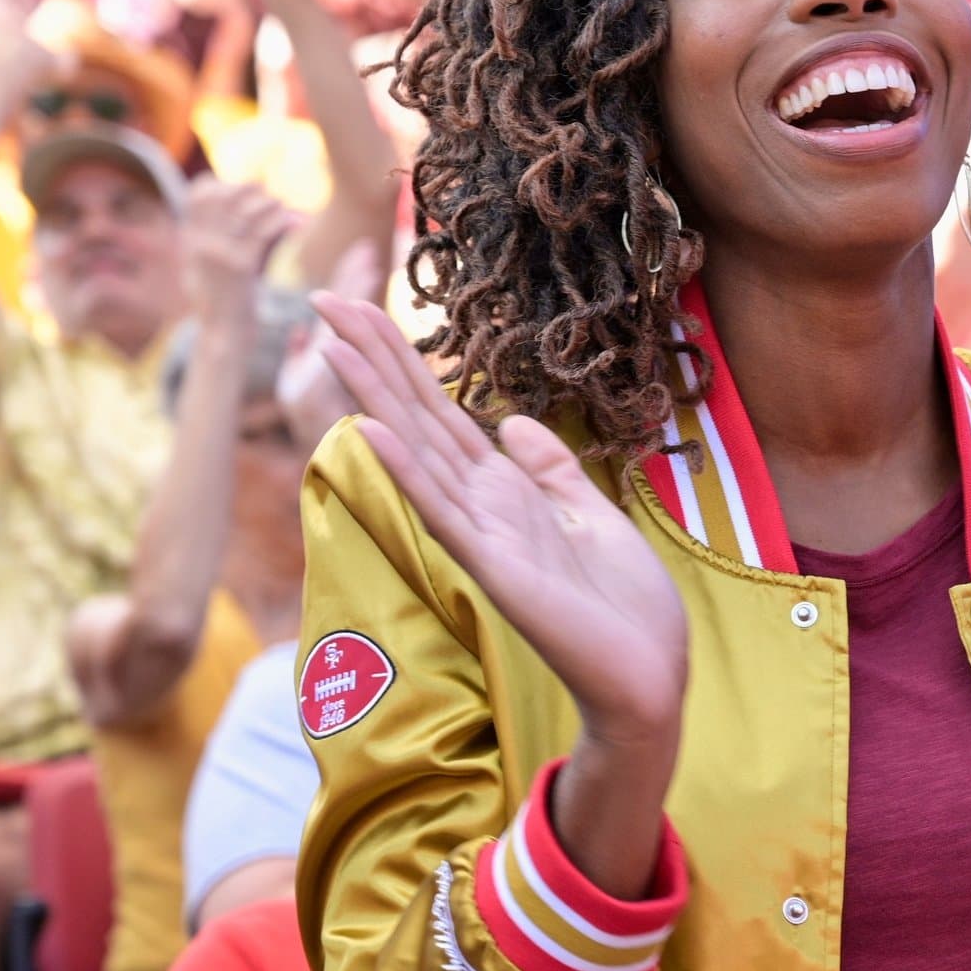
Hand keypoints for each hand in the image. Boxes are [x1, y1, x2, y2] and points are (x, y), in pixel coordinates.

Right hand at [180, 177, 295, 325]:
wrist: (224, 332)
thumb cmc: (229, 296)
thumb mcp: (220, 261)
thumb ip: (234, 234)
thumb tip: (266, 205)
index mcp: (190, 239)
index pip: (198, 195)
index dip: (221, 184)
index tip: (242, 187)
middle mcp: (200, 243)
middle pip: (222, 196)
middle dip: (246, 188)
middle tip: (266, 190)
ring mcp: (218, 254)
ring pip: (245, 211)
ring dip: (268, 203)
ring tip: (283, 204)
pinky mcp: (240, 268)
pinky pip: (263, 233)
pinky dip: (282, 222)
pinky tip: (298, 222)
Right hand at [309, 292, 689, 742]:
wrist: (647, 672)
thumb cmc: (621, 604)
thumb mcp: (590, 513)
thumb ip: (550, 468)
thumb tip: (516, 421)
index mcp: (504, 490)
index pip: (442, 411)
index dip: (403, 358)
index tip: (362, 307)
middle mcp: (481, 505)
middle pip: (418, 416)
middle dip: (374, 357)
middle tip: (324, 298)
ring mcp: (481, 535)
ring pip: (418, 451)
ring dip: (375, 397)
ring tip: (331, 344)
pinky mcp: (494, 568)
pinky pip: (443, 511)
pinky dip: (408, 469)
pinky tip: (374, 430)